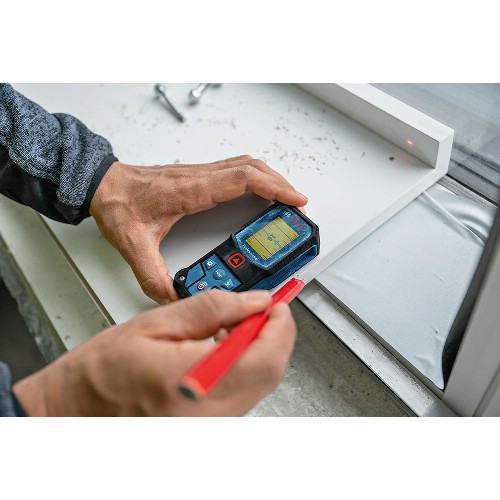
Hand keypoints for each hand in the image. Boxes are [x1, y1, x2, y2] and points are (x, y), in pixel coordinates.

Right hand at [13, 290, 295, 415]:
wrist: (77, 408)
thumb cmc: (103, 371)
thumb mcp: (155, 323)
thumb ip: (211, 308)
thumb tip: (253, 301)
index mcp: (193, 381)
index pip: (265, 356)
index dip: (281, 325)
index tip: (278, 303)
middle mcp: (207, 413)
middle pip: (270, 372)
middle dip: (274, 334)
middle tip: (260, 310)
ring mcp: (210, 425)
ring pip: (260, 383)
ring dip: (259, 349)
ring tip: (233, 327)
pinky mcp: (208, 426)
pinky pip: (243, 395)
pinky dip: (244, 367)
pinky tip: (224, 349)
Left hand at [89, 155, 307, 302]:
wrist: (103, 185)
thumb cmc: (118, 205)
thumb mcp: (133, 245)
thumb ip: (152, 276)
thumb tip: (173, 297)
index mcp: (190, 190)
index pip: (242, 180)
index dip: (273, 187)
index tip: (294, 199)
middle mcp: (199, 177)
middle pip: (252, 168)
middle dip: (280, 183)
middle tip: (296, 204)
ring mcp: (200, 175)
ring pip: (246, 165)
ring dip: (269, 177)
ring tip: (284, 197)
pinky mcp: (199, 178)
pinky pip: (235, 170)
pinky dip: (256, 178)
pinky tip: (259, 191)